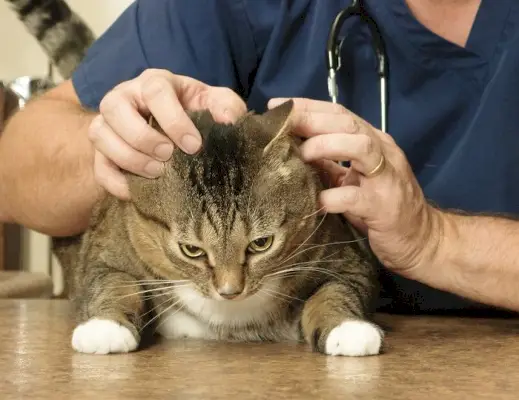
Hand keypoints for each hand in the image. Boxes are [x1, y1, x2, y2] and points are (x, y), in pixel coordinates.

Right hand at [88, 69, 246, 198]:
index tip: (193, 145)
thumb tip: (229, 121)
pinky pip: (97, 167)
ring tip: (157, 173)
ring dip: (127, 157)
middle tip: (168, 156)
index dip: (173, 119)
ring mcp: (108, 123)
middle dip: (142, 136)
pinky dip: (115, 182)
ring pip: (99, 134)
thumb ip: (227, 106)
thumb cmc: (197, 112)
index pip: (155, 91)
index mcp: (154, 82)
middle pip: (114, 108)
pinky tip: (137, 191)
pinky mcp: (103, 152)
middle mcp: (124, 97)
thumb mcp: (216, 104)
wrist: (176, 130)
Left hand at [268, 97, 442, 275]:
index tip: (277, 105)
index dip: (308, 107)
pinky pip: (357, 197)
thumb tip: (292, 147)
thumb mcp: (352, 179)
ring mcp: (387, 178)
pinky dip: (335, 197)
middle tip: (282, 125)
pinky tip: (319, 201)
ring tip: (302, 155)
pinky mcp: (385, 207)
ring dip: (326, 146)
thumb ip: (328, 162)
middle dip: (311, 120)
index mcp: (372, 142)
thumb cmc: (381, 207)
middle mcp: (383, 152)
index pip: (339, 113)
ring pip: (360, 147)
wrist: (421, 240)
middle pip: (347, 123)